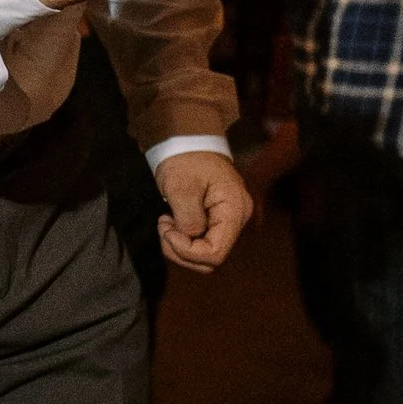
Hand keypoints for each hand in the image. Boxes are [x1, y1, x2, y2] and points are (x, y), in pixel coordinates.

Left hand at [155, 150, 252, 275]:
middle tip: (164, 226)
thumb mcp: (182, 188)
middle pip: (210, 260)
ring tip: (167, 222)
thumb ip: (188, 220)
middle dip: (181, 251)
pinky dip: (183, 241)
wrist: (188, 143)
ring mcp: (228, 222)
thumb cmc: (186, 160)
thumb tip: (189, 239)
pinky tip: (173, 222)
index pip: (215, 253)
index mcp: (234, 211)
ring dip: (179, 247)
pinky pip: (202, 245)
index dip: (187, 251)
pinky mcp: (217, 223)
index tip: (168, 229)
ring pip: (204, 256)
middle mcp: (237, 220)